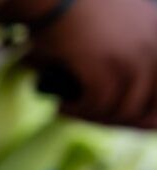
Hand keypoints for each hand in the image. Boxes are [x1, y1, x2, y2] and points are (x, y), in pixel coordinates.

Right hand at [20, 0, 156, 127]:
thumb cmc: (77, 4)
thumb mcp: (118, 19)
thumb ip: (130, 43)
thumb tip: (127, 85)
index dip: (147, 109)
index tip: (121, 116)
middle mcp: (151, 47)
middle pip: (149, 102)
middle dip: (120, 118)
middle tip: (92, 116)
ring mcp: (129, 59)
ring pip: (123, 108)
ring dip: (96, 116)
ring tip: (73, 109)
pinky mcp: (103, 69)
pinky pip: (98, 105)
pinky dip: (78, 110)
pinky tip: (61, 106)